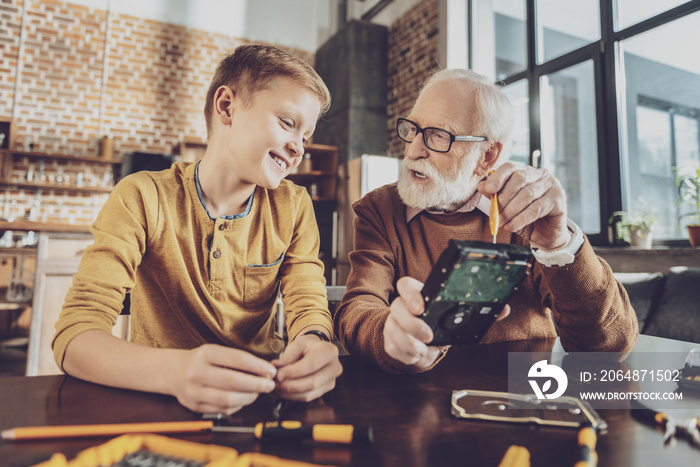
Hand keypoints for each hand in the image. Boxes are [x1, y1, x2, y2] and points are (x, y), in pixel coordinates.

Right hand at [171, 344, 276, 413]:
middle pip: (233, 381)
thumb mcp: (215, 351)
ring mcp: (194, 391)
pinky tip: (243, 399)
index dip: (258, 366)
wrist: (173, 372)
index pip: (237, 359)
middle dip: (256, 384)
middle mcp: (197, 372)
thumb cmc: (200, 361)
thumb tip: (264, 370)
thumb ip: (237, 360)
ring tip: (258, 392)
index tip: (271, 371)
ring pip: (228, 399)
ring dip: (249, 397)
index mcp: (205, 354)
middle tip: (269, 385)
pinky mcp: (195, 406)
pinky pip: (222, 410)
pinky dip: (238, 406)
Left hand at [272, 333, 341, 401]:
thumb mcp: (297, 344)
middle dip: (290, 385)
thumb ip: (287, 356)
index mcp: (329, 351)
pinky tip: (283, 390)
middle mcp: (335, 367)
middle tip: (274, 383)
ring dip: (289, 393)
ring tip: (276, 387)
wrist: (316, 350)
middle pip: (312, 382)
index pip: (311, 365)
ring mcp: (332, 380)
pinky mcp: (326, 389)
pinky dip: (293, 396)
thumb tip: (275, 368)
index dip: (294, 372)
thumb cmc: (307, 346)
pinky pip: (308, 397)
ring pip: (309, 393)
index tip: (278, 375)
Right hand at [385, 277, 509, 368]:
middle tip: (428, 335)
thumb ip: (477, 312)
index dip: (410, 294)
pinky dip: (406, 355)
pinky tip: (416, 355)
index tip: (421, 307)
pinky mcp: (389, 341)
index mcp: (417, 296)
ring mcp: (392, 324)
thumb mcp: (455, 318)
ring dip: (409, 343)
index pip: (406, 285)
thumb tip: (503, 309)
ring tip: (423, 350)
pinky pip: (392, 348)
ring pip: (393, 331)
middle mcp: (401, 308)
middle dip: (411, 324)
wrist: (419, 341)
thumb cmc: (437, 325)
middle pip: (396, 308)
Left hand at [478, 162, 570, 250]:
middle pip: (519, 179)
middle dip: (503, 198)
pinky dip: (520, 219)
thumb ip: (495, 195)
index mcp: (526, 172)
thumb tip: (481, 186)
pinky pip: (536, 209)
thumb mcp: (507, 206)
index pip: (510, 167)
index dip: (498, 177)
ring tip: (501, 222)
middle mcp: (541, 174)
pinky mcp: (558, 199)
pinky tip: (511, 226)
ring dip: (510, 210)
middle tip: (494, 213)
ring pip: (527, 194)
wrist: (546, 235)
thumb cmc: (526, 218)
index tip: (488, 189)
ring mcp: (552, 185)